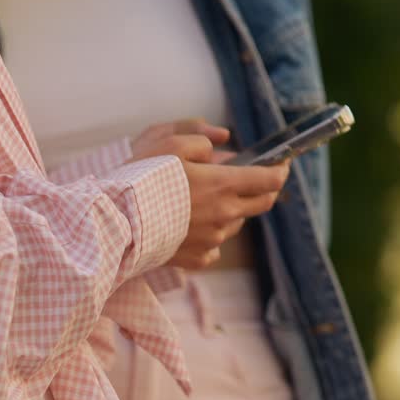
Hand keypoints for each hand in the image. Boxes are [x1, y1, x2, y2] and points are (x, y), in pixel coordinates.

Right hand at [129, 119, 288, 269]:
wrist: (118, 222)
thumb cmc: (142, 178)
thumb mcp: (170, 142)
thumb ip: (202, 141)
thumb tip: (219, 151)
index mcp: (223, 184)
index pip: (270, 179)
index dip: (280, 169)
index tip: (281, 163)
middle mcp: (225, 214)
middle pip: (262, 204)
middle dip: (263, 189)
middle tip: (250, 178)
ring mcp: (213, 240)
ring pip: (235, 222)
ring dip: (231, 209)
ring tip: (203, 199)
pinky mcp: (197, 258)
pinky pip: (214, 246)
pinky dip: (210, 234)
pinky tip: (190, 225)